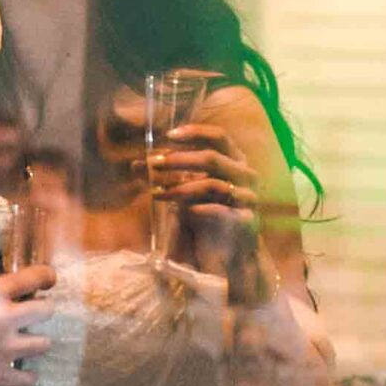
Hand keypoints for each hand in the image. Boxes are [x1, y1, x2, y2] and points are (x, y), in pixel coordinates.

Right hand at [0, 267, 55, 385]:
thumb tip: (5, 296)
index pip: (33, 277)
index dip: (46, 277)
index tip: (49, 280)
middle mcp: (3, 319)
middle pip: (46, 311)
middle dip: (42, 312)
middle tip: (34, 317)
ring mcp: (4, 350)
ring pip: (44, 344)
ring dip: (36, 344)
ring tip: (25, 346)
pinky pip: (29, 379)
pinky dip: (26, 377)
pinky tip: (19, 374)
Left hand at [145, 120, 262, 262]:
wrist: (231, 252)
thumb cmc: (207, 215)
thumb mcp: (187, 190)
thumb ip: (168, 176)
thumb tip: (136, 165)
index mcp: (235, 160)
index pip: (219, 136)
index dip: (195, 132)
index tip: (168, 135)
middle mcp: (245, 174)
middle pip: (211, 158)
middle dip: (178, 160)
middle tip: (153, 165)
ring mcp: (249, 196)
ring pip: (212, 184)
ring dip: (180, 187)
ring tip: (156, 193)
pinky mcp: (248, 219)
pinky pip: (221, 210)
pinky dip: (198, 208)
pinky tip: (180, 211)